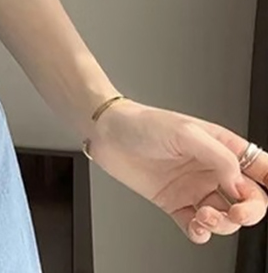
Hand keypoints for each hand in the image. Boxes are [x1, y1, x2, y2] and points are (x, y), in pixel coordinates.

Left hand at [86, 98, 267, 242]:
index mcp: (221, 147)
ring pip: (226, 218)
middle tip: (236, 213)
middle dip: (249, 212)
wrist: (106, 133)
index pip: (259, 168)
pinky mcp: (175, 203)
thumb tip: (239, 183)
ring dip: (222, 224)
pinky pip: (198, 227)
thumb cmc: (141, 123)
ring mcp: (194, 188)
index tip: (265, 193)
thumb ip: (218, 157)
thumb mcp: (185, 131)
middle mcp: (211, 170)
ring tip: (204, 216)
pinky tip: (195, 227)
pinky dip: (201, 233)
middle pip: (249, 200)